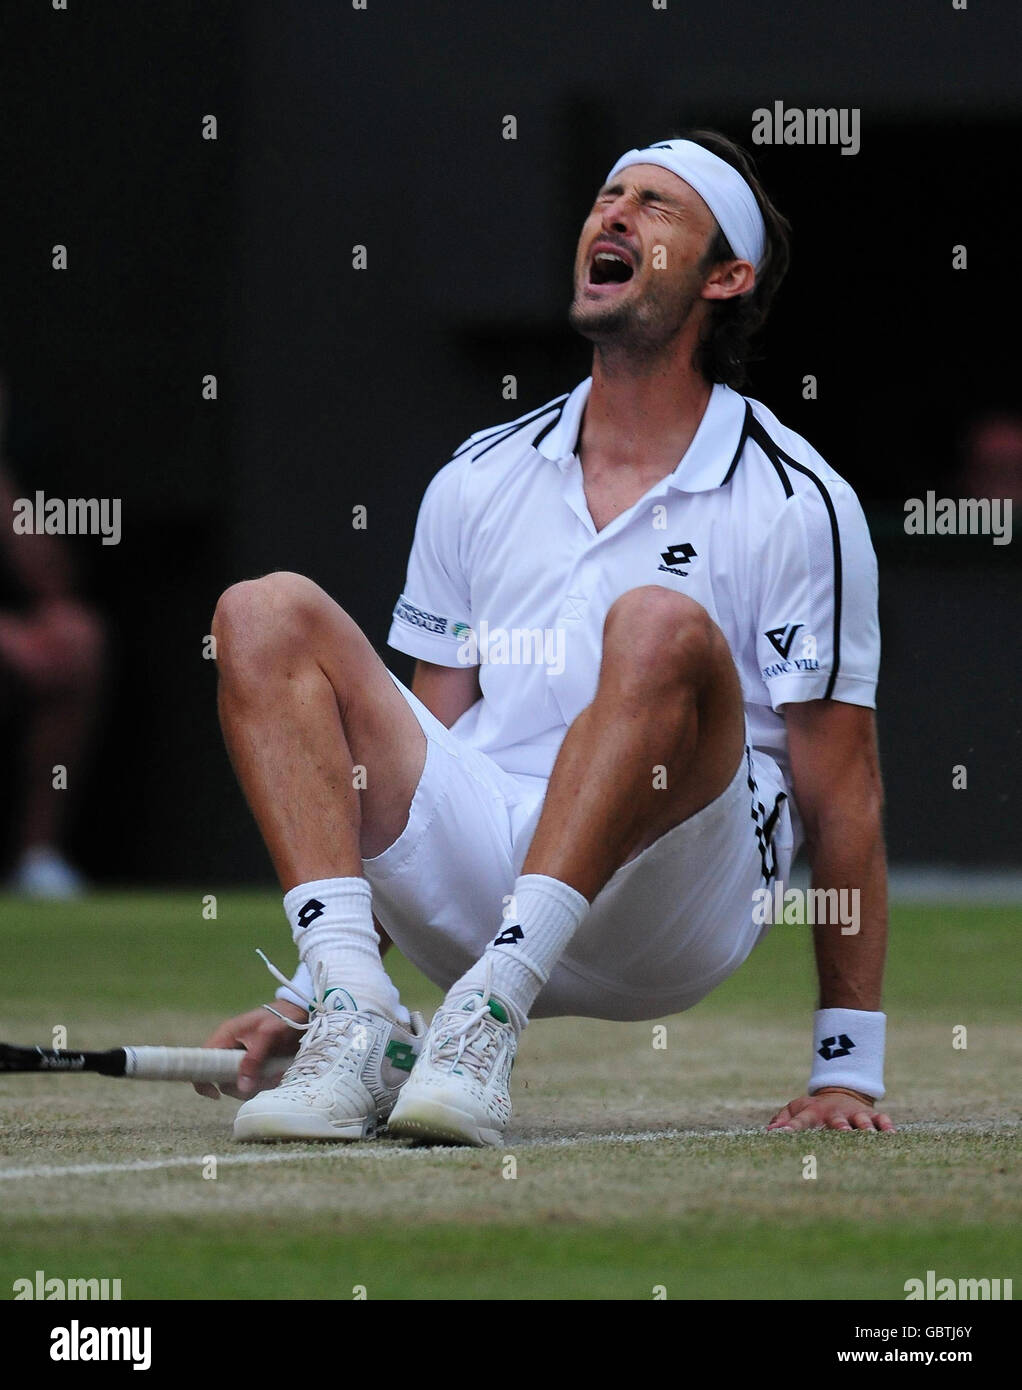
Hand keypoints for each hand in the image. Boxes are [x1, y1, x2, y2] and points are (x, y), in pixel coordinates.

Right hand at [192, 1000, 306, 1099]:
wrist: (299, 1012)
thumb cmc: (280, 1018)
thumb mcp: (267, 1035)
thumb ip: (253, 1059)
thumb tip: (242, 1087)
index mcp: (225, 1036)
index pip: (202, 1060)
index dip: (203, 1079)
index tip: (215, 1094)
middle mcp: (229, 1047)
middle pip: (219, 1076)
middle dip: (235, 1085)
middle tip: (254, 1084)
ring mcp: (240, 1056)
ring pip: (235, 1081)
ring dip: (251, 1085)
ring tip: (272, 1078)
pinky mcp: (253, 1063)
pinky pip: (249, 1080)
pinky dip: (260, 1083)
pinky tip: (274, 1078)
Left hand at [766, 1087, 895, 1132]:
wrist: (843, 1092)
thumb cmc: (815, 1108)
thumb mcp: (797, 1107)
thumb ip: (783, 1118)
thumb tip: (768, 1132)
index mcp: (814, 1112)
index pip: (801, 1120)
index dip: (791, 1127)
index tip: (782, 1135)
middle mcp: (836, 1113)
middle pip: (837, 1121)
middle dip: (839, 1126)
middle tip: (840, 1132)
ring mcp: (855, 1114)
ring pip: (862, 1121)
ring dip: (865, 1128)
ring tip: (869, 1136)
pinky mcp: (873, 1116)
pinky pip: (882, 1120)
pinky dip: (886, 1127)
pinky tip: (891, 1136)